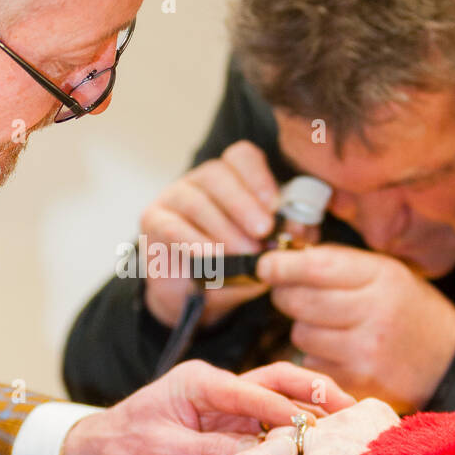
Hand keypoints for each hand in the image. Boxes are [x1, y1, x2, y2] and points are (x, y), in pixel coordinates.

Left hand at [64, 359, 354, 454]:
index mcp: (200, 382)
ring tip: (346, 431)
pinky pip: (269, 431)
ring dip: (313, 415)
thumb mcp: (165, 453)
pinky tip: (317, 454)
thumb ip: (213, 453)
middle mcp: (218, 389)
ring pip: (281, 404)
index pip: (256, 391)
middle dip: (317, 393)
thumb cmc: (122, 449)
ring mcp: (226, 409)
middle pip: (280, 382)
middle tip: (352, 412)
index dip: (289, 411)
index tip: (317, 431)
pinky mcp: (228, 431)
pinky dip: (295, 440)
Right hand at [140, 140, 282, 327]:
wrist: (193, 298)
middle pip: (218, 174)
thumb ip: (284, 239)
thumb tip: (302, 229)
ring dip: (222, 227)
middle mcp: (201, 181)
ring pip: (196, 200)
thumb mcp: (265, 254)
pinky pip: (171, 225)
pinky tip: (210, 258)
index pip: (242, 157)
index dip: (259, 176)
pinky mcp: (152, 220)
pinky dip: (192, 241)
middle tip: (263, 232)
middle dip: (244, 204)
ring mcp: (174, 197)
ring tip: (242, 253)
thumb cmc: (232, 268)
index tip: (275, 206)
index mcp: (232, 179)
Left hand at [257, 243, 454, 412]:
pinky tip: (342, 353)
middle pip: (299, 301)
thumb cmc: (410, 311)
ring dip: (306, 329)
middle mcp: (374, 314)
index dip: (282, 266)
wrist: (452, 363)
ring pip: (301, 334)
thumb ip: (338, 263)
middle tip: (296, 295)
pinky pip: (312, 364)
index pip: (316, 267)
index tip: (266, 266)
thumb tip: (282, 260)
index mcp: (382, 278)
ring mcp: (365, 353)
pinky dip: (318, 357)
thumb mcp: (386, 274)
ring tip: (334, 328)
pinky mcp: (358, 384)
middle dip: (288, 296)